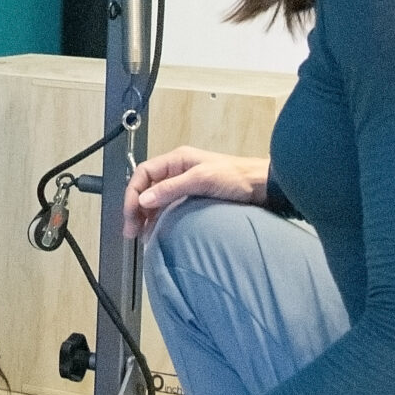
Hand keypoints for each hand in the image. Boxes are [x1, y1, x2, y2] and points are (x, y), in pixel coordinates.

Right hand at [123, 145, 269, 239]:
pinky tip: (157, 231)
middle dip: (135, 208)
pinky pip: (169, 208)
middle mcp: (177, 171)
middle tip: (131, 231)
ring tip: (142, 235)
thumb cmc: (236, 178)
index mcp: (176, 160)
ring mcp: (185, 185)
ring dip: (146, 216)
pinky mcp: (194, 199)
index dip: (133, 194)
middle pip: (147, 188)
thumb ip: (171, 188)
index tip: (131, 216)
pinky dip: (159, 219)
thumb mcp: (201, 180)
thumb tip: (143, 200)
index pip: (143, 174)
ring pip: (156, 200)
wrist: (263, 186)